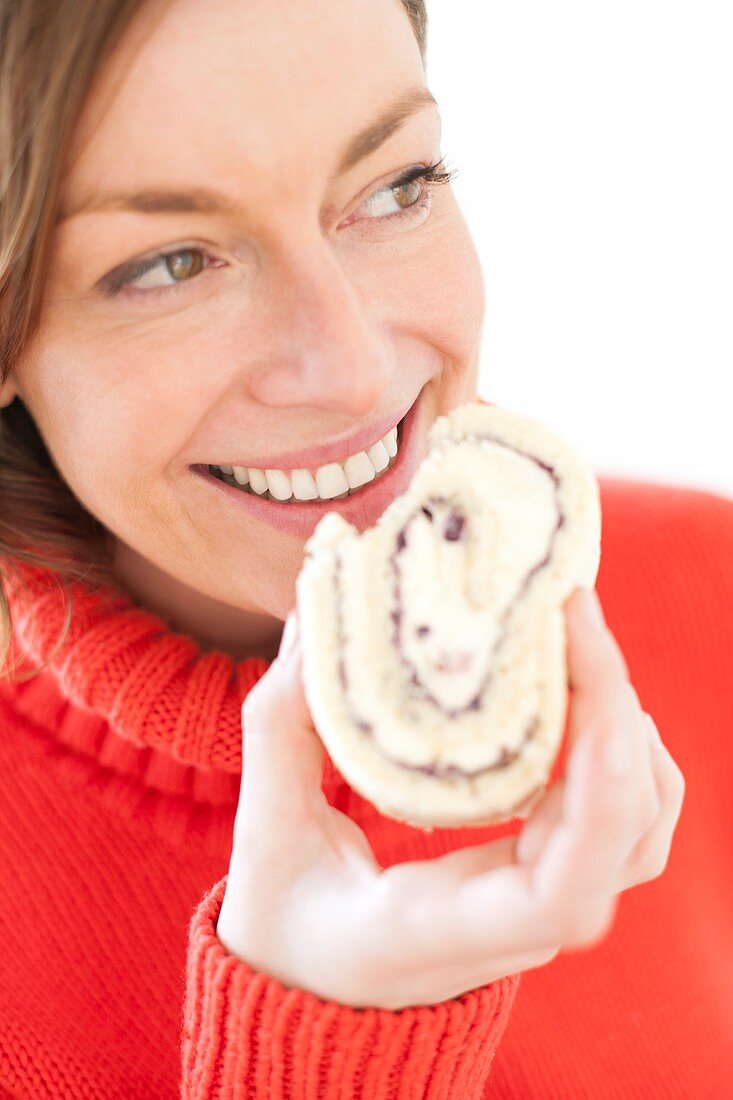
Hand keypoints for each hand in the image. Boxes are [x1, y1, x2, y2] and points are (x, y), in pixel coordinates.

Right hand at [216, 589, 684, 1009]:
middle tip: (569, 611)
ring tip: (576, 644)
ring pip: (644, 824)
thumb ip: (281, 729)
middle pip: (627, 829)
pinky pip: (625, 818)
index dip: (601, 776)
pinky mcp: (551, 875)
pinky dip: (622, 750)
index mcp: (445, 927)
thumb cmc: (285, 923)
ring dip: (625, 726)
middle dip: (613, 708)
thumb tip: (313, 622)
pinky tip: (580, 695)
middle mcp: (517, 926)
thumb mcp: (264, 834)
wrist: (315, 985)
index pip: (567, 887)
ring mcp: (546, 906)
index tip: (575, 667)